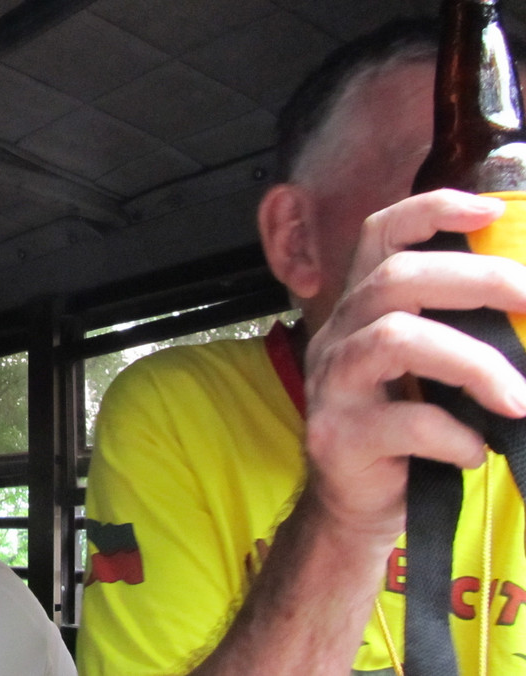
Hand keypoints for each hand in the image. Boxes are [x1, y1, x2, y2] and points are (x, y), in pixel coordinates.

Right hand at [302, 189, 525, 537]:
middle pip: (396, 279)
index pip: (380, 236)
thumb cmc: (407, 434)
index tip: (490, 209)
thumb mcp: (429, 371)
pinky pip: (405, 422)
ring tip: (518, 398)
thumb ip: (459, 332)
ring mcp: (332, 385)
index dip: (431, 210)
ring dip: (472, 362)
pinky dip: (455, 436)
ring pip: (395, 339)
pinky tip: (474, 451)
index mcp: (362, 310)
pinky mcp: (339, 436)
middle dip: (478, 281)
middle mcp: (339, 336)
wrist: (357, 507)